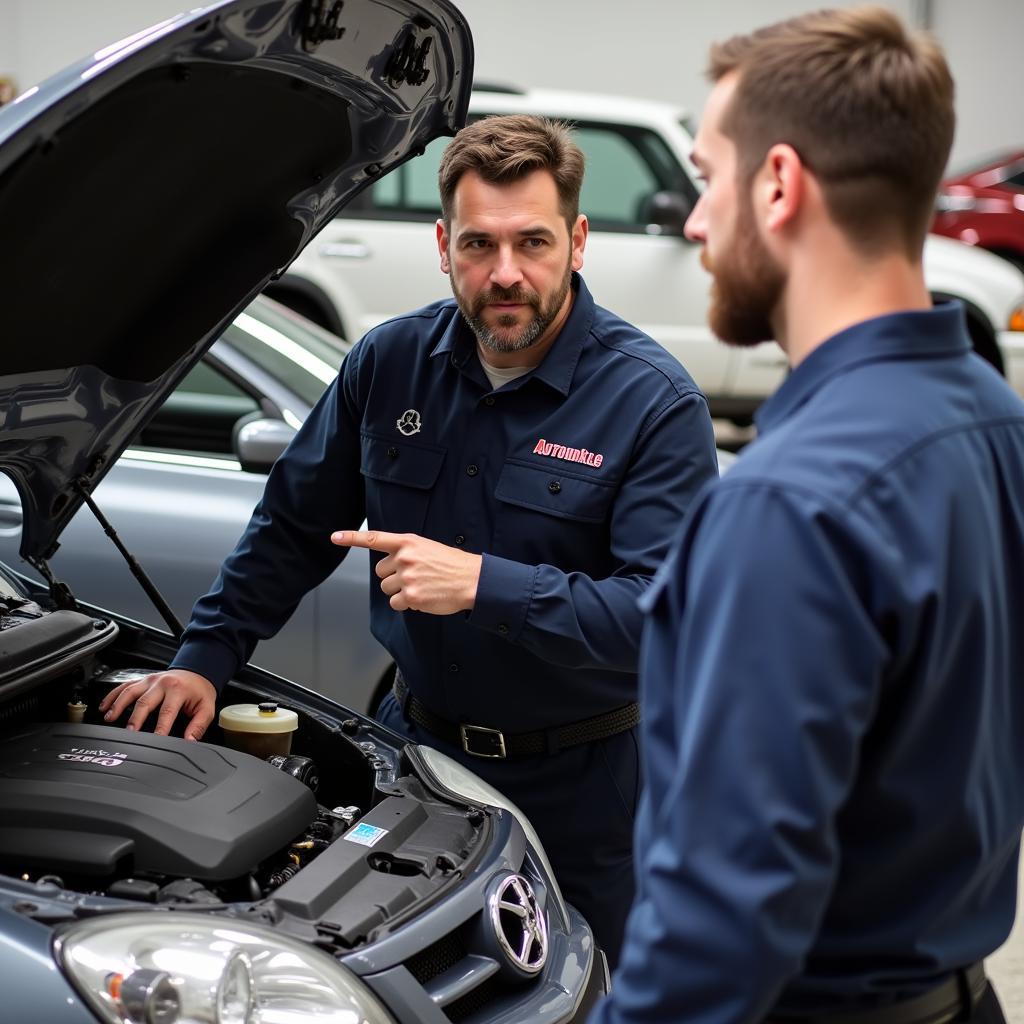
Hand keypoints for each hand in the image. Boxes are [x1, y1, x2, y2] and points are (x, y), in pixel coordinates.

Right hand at [98, 669, 216, 740]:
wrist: (197, 671)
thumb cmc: (200, 691)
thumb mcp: (206, 708)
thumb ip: (198, 725)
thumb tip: (190, 741)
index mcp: (178, 690)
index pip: (167, 712)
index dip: (160, 728)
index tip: (154, 741)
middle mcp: (162, 683)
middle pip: (145, 702)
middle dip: (135, 719)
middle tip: (128, 733)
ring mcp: (150, 680)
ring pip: (130, 691)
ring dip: (118, 705)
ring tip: (109, 718)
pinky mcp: (142, 679)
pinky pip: (124, 686)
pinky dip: (112, 696)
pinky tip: (104, 707)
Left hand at [332, 530, 481, 613]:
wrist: (472, 580)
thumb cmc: (452, 564)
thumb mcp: (427, 548)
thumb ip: (406, 552)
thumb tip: (390, 565)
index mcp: (408, 542)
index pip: (374, 538)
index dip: (352, 538)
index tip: (335, 537)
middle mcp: (404, 558)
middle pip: (380, 572)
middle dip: (393, 577)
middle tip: (415, 576)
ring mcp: (407, 577)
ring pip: (387, 589)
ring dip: (400, 591)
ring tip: (421, 586)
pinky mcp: (411, 596)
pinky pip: (396, 603)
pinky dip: (407, 604)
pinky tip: (423, 597)